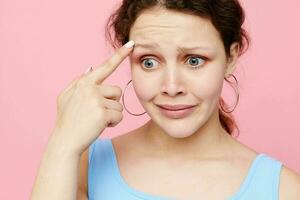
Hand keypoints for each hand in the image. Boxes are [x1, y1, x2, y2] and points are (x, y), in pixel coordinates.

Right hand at [52, 40, 134, 154]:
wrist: (65, 141)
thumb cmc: (68, 120)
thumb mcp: (66, 97)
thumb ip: (79, 81)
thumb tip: (91, 68)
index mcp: (84, 83)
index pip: (105, 66)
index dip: (119, 55)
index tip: (132, 44)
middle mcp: (90, 88)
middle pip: (117, 91)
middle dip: (111, 103)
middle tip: (96, 112)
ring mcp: (96, 100)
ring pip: (119, 105)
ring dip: (112, 114)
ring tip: (96, 120)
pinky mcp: (102, 113)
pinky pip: (119, 116)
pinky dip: (113, 123)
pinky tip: (100, 126)